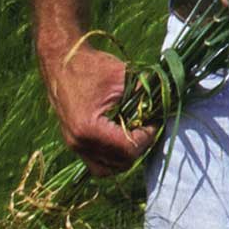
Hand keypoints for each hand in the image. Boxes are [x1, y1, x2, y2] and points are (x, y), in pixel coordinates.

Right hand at [43, 40, 157, 175]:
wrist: (62, 59)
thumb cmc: (92, 66)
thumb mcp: (123, 78)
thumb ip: (145, 96)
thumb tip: (166, 106)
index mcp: (89, 129)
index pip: (128, 149)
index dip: (147, 137)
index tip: (155, 121)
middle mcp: (79, 143)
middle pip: (119, 164)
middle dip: (139, 147)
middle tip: (148, 127)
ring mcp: (74, 145)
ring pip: (106, 169)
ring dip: (125, 155)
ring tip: (136, 133)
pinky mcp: (73, 142)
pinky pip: (96, 161)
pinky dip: (112, 155)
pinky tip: (123, 134)